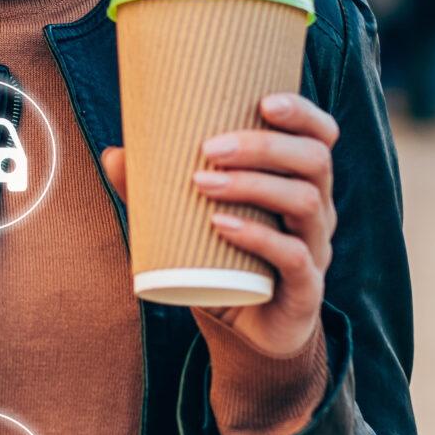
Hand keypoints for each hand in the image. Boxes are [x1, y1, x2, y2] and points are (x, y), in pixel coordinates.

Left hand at [102, 91, 338, 360]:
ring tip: (203, 184)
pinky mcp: (306, 289)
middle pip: (314, 161)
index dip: (302, 113)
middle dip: (263, 146)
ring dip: (253, 185)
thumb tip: (114, 154)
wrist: (246, 333)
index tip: (264, 101)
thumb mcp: (191, 224)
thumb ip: (156, 191)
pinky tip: (222, 226)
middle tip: (209, 147)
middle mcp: (317, 211)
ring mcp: (316, 249)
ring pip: (306, 202)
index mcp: (299, 183)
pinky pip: (294, 256)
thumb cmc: (223, 264)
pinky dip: (258, 237)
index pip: (320, 136)